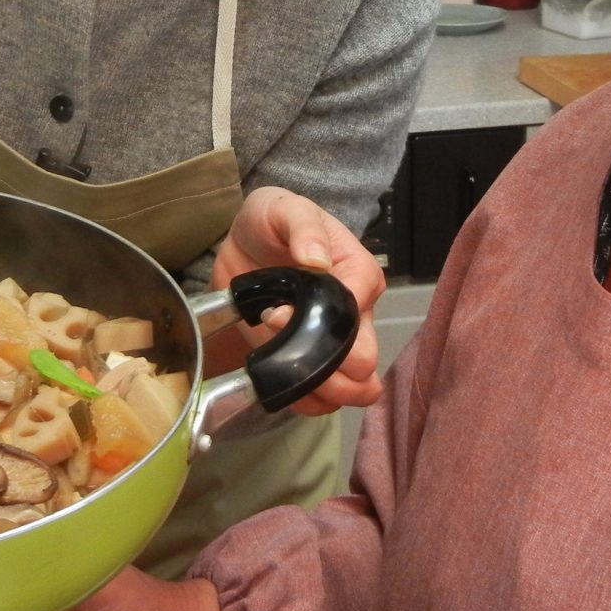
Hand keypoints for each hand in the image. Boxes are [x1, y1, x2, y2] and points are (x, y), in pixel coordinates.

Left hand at [210, 185, 385, 415]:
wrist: (246, 245)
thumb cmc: (273, 222)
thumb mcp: (284, 208)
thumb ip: (303, 226)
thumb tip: (316, 258)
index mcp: (359, 274)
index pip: (358, 311)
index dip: (319, 319)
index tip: (279, 308)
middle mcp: (357, 314)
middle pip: (365, 362)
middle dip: (320, 360)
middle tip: (278, 334)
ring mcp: (336, 344)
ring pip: (354, 389)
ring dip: (314, 386)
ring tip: (278, 359)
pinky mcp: (311, 363)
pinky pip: (324, 402)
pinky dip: (303, 399)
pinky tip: (277, 378)